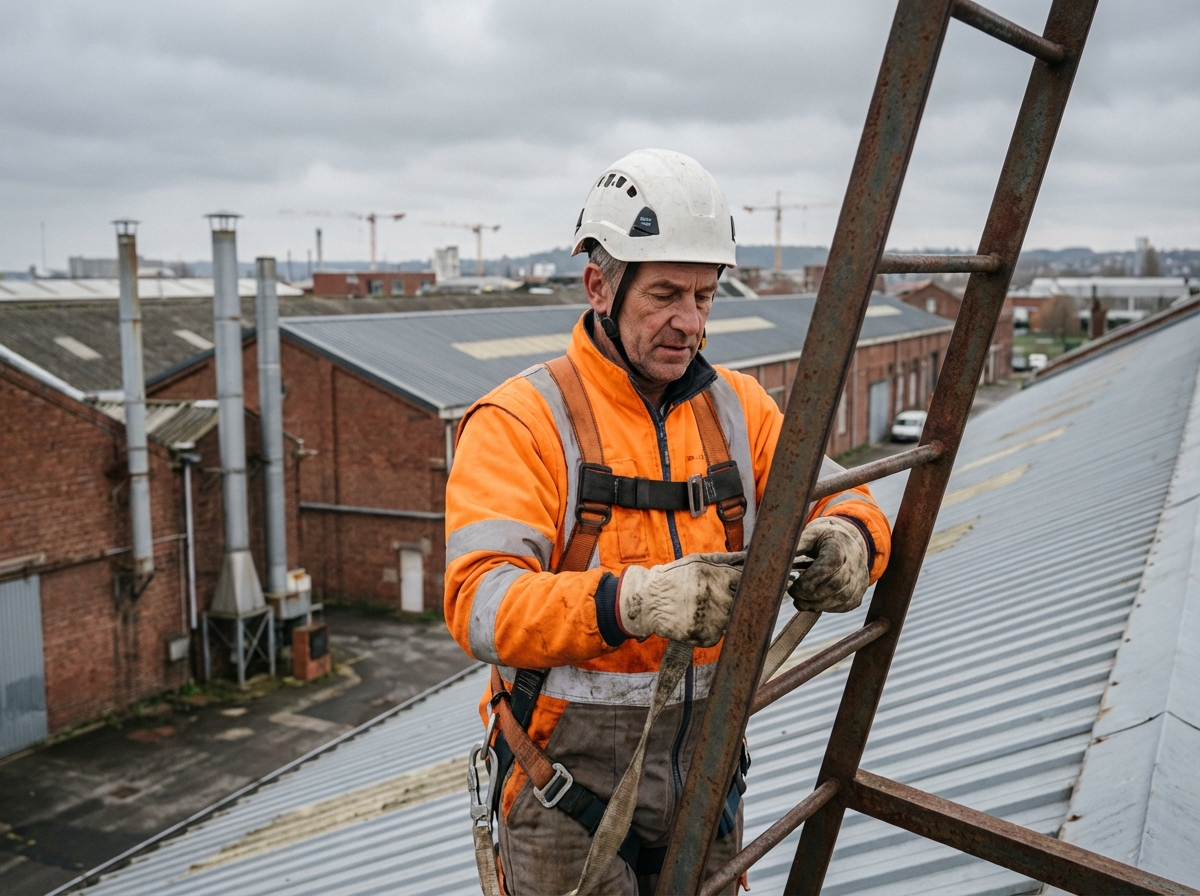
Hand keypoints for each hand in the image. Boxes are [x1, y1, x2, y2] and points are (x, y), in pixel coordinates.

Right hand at [618, 552, 744, 645]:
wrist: (647, 602)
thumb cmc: (674, 578)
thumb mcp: (697, 561)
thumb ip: (725, 560)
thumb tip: (748, 557)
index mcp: (717, 576)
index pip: (746, 580)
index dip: (743, 583)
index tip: (737, 585)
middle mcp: (717, 597)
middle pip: (742, 601)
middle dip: (731, 599)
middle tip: (715, 598)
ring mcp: (713, 619)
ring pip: (732, 618)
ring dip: (722, 614)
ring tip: (702, 608)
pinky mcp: (708, 636)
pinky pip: (720, 633)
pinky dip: (711, 628)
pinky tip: (697, 620)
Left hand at [788, 517, 869, 612]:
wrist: (848, 544)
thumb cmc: (823, 539)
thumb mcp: (810, 535)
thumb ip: (795, 547)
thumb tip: (777, 560)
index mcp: (839, 546)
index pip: (828, 566)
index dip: (808, 580)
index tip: (792, 586)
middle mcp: (854, 564)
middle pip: (833, 585)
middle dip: (808, 594)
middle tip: (793, 594)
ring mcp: (859, 581)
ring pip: (838, 599)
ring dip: (815, 604)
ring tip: (799, 600)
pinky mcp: (857, 596)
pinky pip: (842, 606)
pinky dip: (824, 607)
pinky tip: (812, 601)